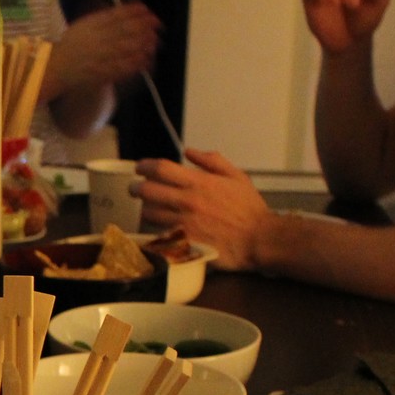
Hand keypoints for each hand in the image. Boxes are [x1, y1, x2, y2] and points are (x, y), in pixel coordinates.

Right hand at [49, 4, 161, 95]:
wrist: (55, 68)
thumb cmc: (70, 46)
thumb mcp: (83, 25)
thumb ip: (101, 17)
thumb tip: (125, 10)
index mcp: (90, 25)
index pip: (116, 16)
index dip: (134, 12)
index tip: (146, 10)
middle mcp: (96, 39)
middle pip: (125, 30)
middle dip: (144, 26)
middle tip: (158, 24)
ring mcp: (100, 57)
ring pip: (126, 48)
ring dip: (143, 43)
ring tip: (155, 40)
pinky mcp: (102, 73)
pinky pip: (122, 67)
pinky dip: (136, 62)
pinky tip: (146, 58)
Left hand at [134, 148, 269, 269]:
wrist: (259, 240)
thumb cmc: (250, 211)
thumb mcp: (237, 176)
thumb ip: (212, 161)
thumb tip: (190, 152)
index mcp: (200, 183)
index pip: (161, 169)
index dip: (145, 166)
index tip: (140, 167)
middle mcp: (188, 202)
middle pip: (147, 190)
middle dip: (136, 187)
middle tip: (135, 188)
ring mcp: (183, 224)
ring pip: (149, 213)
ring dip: (144, 208)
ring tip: (147, 207)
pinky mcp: (183, 243)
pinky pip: (159, 233)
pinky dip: (155, 228)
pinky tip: (157, 226)